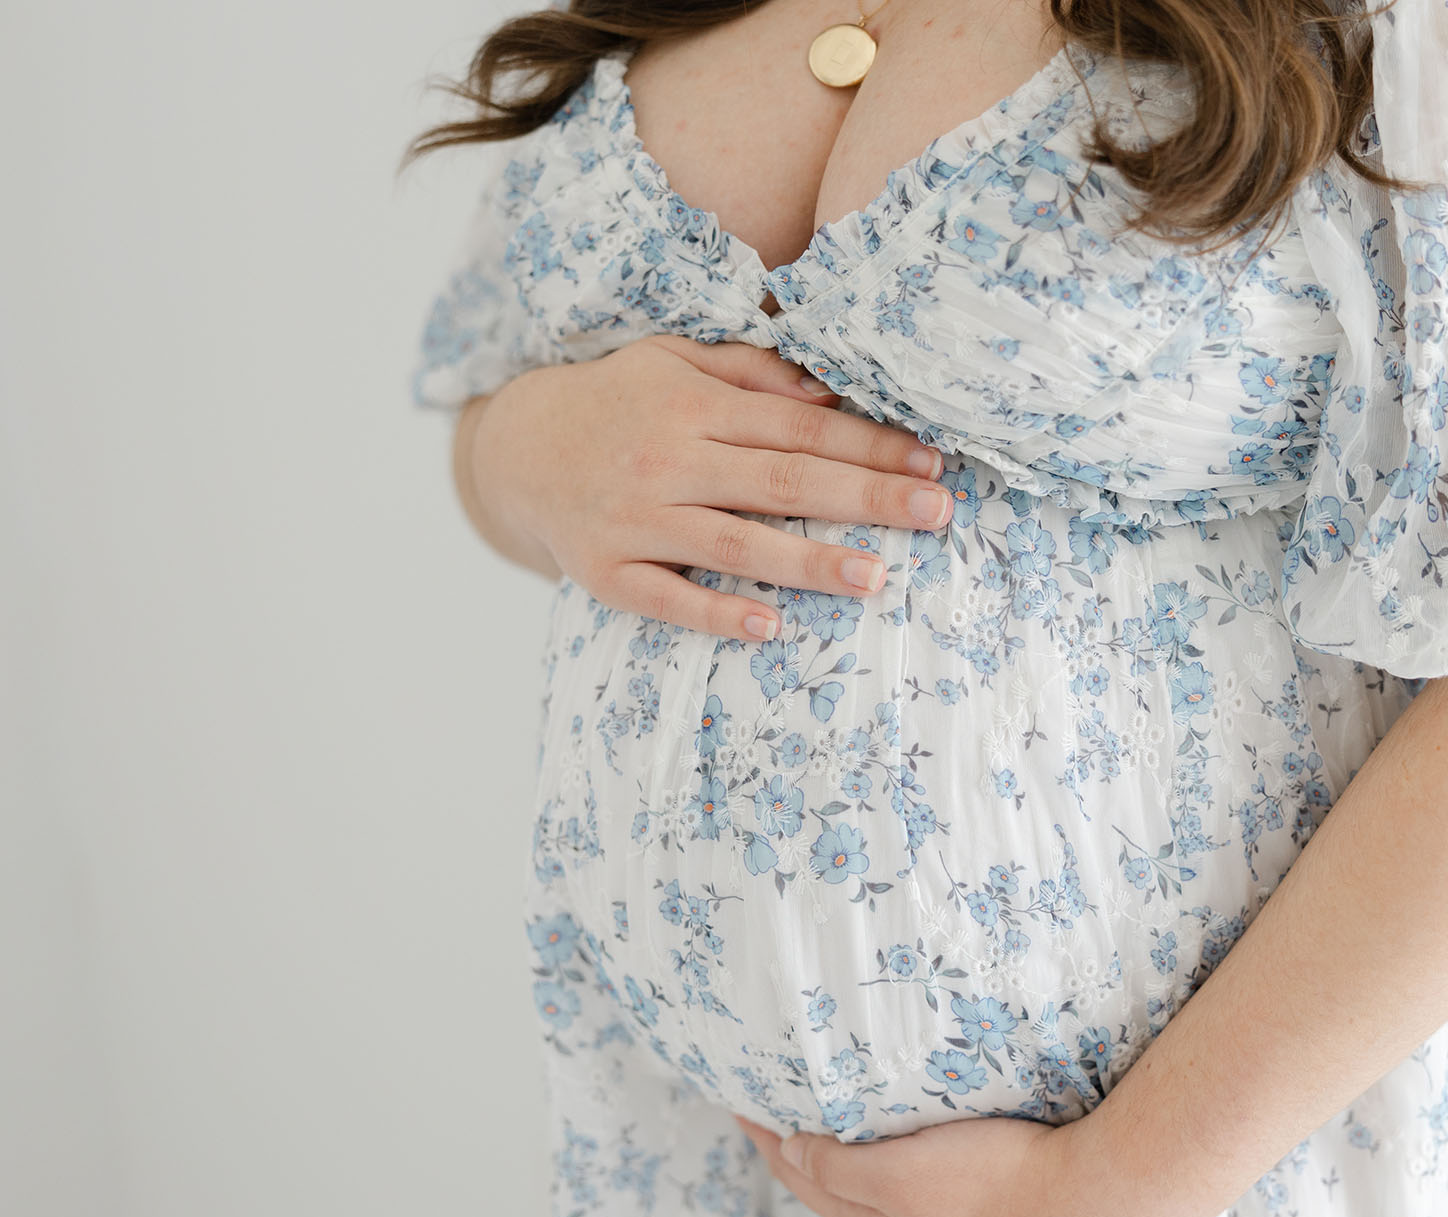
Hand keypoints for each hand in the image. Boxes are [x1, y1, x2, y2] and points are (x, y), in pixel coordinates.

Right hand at [464, 334, 955, 639]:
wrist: (512, 450)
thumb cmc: (616, 400)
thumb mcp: (673, 358)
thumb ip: (751, 371)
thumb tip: (828, 392)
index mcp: (692, 406)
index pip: (798, 428)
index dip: (868, 445)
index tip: (930, 462)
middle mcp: (667, 462)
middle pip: (781, 483)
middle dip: (865, 498)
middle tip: (935, 514)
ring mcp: (635, 522)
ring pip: (734, 545)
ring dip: (808, 563)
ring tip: (876, 577)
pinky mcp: (606, 574)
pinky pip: (668, 600)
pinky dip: (717, 614)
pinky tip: (771, 628)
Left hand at [730, 1111, 1193, 1216]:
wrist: (1089, 1199)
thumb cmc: (996, 1179)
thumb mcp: (902, 1174)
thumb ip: (840, 1168)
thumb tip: (791, 1152)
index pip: (799, 1176)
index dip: (768, 1137)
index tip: (743, 1099)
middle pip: (825, 1189)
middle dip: (793, 1151)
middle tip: (769, 1106)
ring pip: (863, 1194)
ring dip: (833, 1161)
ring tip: (816, 1124)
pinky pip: (902, 1193)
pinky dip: (875, 1167)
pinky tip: (887, 1150)